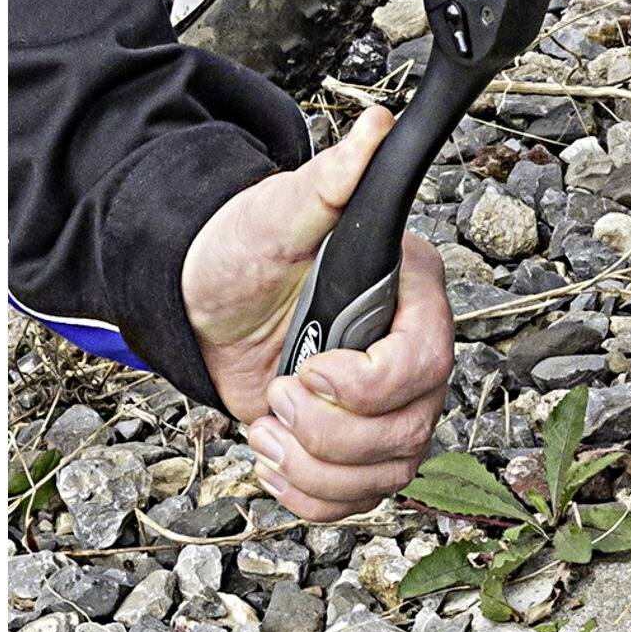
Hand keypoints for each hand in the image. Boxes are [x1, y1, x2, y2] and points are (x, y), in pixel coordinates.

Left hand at [181, 104, 452, 523]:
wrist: (205, 295)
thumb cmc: (243, 248)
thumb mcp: (278, 212)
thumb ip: (332, 179)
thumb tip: (374, 129)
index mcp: (409, 300)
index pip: (425, 366)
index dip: (368, 385)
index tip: (312, 369)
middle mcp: (411, 360)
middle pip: (406, 435)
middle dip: (326, 431)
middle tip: (275, 391)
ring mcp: (388, 412)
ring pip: (384, 476)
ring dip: (311, 466)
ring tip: (267, 425)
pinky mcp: (355, 449)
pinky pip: (356, 502)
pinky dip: (308, 495)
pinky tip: (273, 456)